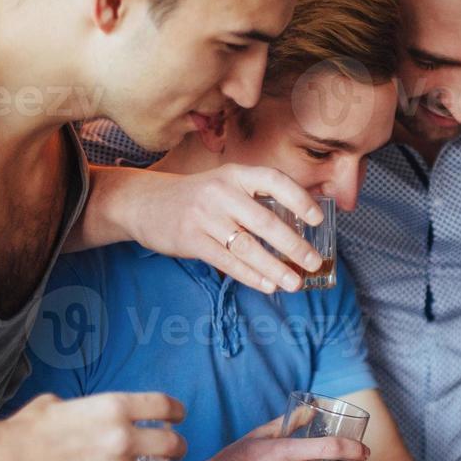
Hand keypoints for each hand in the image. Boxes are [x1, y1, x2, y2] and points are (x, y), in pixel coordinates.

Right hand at [0, 392, 186, 460]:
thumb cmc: (28, 430)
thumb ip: (82, 407)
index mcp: (114, 407)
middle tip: (176, 453)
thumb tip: (81, 410)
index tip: (178, 419)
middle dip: (178, 448)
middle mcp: (122, 437)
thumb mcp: (59, 403)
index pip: (165, 406)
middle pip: (174, 444)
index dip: (177, 412)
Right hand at [120, 164, 324, 293]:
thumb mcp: (224, 183)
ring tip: (295, 283)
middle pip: (265, 221)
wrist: (143, 202)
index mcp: (235, 174)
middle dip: (293, 245)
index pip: (274, 180)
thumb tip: (298, 224)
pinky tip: (268, 285)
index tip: (318, 218)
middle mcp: (221, 192)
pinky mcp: (191, 240)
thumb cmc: (196, 196)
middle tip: (313, 261)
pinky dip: (250, 276)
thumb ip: (254, 198)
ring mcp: (205, 217)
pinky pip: (227, 262)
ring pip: (247, 247)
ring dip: (275, 267)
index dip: (298, 198)